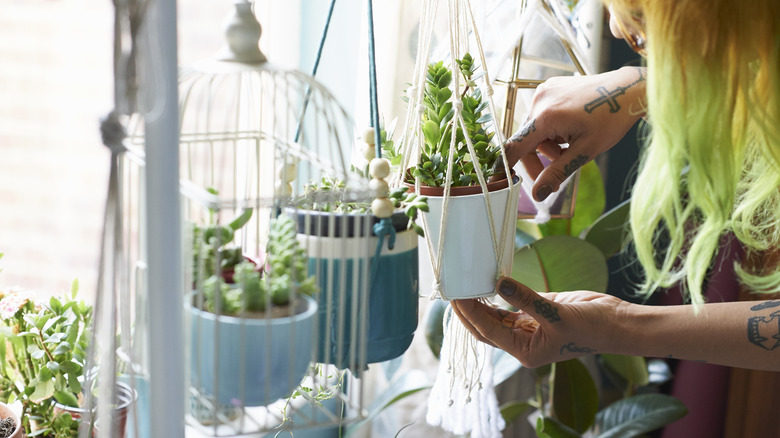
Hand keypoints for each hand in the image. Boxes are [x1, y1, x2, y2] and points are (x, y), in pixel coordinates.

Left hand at [450, 277, 627, 367]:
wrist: (616, 323)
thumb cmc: (591, 328)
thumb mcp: (556, 313)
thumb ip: (526, 298)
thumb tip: (499, 283)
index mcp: (525, 351)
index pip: (488, 332)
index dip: (471, 314)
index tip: (457, 296)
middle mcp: (522, 342)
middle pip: (485, 327)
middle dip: (468, 311)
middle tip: (453, 289)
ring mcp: (528, 327)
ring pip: (496, 316)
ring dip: (480, 303)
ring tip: (465, 283)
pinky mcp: (536, 312)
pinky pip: (511, 304)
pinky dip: (498, 295)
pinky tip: (486, 283)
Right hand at [504, 67, 646, 200]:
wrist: (628, 90)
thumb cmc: (611, 119)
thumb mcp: (585, 152)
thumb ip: (557, 173)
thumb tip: (538, 195)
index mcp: (545, 116)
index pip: (515, 146)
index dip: (506, 165)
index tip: (501, 180)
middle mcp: (539, 100)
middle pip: (526, 140)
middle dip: (539, 160)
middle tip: (555, 177)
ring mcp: (544, 91)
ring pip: (535, 130)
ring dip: (548, 145)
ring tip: (570, 147)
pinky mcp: (550, 88)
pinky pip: (542, 116)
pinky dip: (551, 129)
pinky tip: (570, 131)